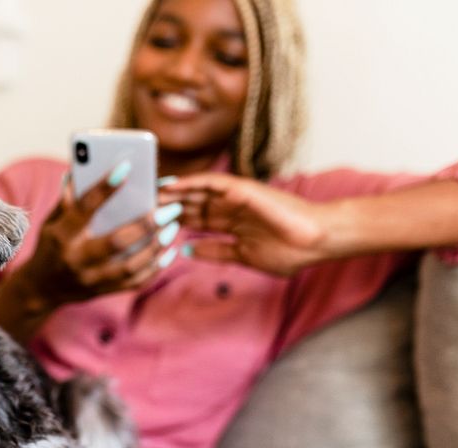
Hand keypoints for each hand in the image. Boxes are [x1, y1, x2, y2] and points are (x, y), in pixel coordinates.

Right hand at [17, 166, 180, 309]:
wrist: (41, 289)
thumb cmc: (50, 246)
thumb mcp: (51, 221)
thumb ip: (68, 200)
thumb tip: (81, 169)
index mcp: (61, 236)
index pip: (84, 209)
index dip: (104, 188)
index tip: (126, 167)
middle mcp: (76, 260)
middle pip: (116, 242)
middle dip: (146, 224)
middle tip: (170, 208)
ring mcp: (91, 280)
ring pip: (131, 265)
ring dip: (156, 246)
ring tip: (173, 226)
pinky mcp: (103, 292)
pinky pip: (135, 283)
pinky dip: (156, 267)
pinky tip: (169, 251)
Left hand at [161, 173, 333, 275]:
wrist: (318, 242)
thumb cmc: (290, 251)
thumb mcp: (244, 256)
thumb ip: (216, 252)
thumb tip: (188, 249)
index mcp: (232, 224)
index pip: (196, 219)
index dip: (173, 220)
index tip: (149, 224)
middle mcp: (231, 208)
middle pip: (192, 203)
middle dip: (167, 205)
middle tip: (140, 205)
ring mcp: (237, 197)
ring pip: (197, 190)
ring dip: (173, 191)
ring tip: (148, 191)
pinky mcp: (243, 189)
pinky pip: (212, 182)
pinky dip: (191, 182)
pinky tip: (171, 185)